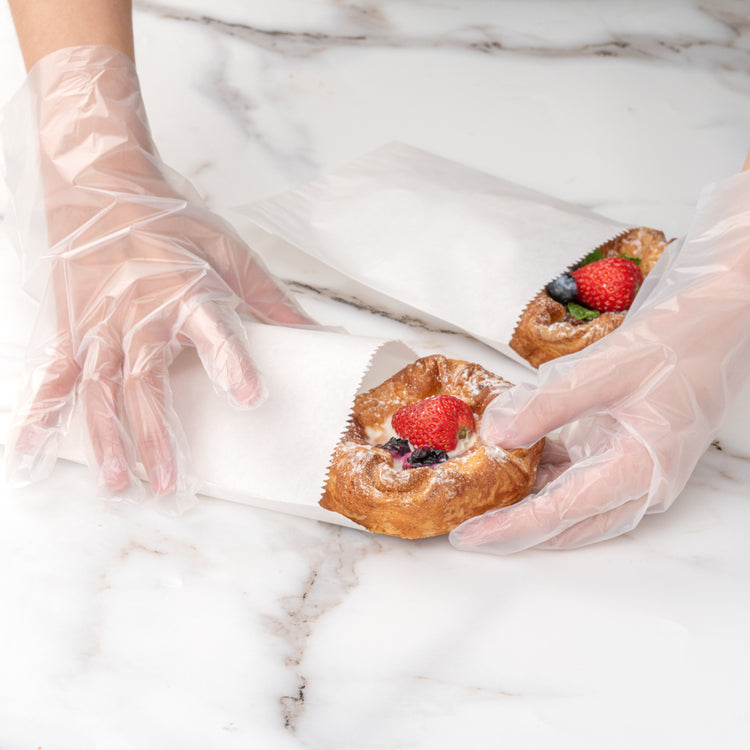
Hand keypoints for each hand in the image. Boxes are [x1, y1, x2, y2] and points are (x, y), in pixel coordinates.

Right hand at [4, 46, 315, 507]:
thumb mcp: (228, 251)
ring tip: (116, 483)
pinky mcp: (70, 329)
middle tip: (166, 482)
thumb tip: (314, 332)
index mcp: (186, 292)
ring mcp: (99, 325)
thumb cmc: (169, 219)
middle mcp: (139, 314)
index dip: (230, 364)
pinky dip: (41, 413)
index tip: (248, 397)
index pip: (213, 333)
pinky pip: (53, 376)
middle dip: (155, 435)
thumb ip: (268, 298)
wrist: (100, 184)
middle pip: (146, 382)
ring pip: (99, 390)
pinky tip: (30, 450)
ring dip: (106, 439)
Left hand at [451, 171, 749, 552]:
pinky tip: (521, 466)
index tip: (470, 536)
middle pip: (570, 526)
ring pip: (579, 511)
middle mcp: (645, 484)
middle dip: (517, 531)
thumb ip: (547, 406)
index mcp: (640, 468)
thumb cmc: (678, 341)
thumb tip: (497, 436)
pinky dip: (551, 482)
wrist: (724, 321)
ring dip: (534, 508)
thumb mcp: (604, 369)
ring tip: (486, 501)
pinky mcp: (636, 457)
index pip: (561, 512)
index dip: (510, 528)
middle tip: (469, 530)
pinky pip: (588, 483)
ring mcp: (643, 474)